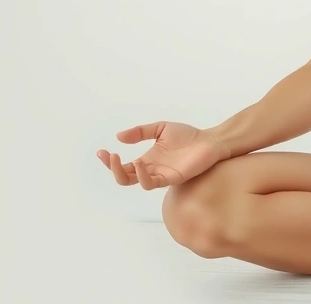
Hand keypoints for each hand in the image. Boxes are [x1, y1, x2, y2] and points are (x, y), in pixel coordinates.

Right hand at [96, 121, 230, 189]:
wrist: (210, 140)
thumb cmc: (188, 136)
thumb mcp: (161, 128)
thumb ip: (141, 132)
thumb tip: (118, 136)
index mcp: (147, 160)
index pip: (124, 166)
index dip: (110, 161)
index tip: (101, 151)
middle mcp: (151, 170)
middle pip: (125, 177)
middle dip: (113, 168)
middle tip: (109, 156)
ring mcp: (161, 175)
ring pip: (135, 181)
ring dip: (124, 173)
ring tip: (119, 159)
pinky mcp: (172, 178)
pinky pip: (153, 182)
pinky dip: (143, 176)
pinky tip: (140, 163)